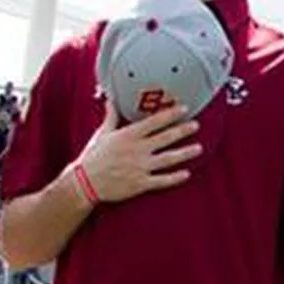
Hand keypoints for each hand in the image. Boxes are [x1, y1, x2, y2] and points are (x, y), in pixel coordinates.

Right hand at [75, 102, 199, 201]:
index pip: (153, 122)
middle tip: (196, 125)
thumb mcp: (102, 134)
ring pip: (168, 159)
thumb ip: (111, 117)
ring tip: (199, 148)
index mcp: (128, 136)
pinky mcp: (141, 184)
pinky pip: (162, 180)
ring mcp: (140, 167)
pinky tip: (187, 174)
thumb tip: (110, 100)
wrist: (84, 182)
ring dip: (185, 153)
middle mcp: (137, 150)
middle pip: (165, 138)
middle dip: (182, 131)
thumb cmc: (93, 157)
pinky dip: (175, 178)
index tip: (184, 109)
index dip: (170, 114)